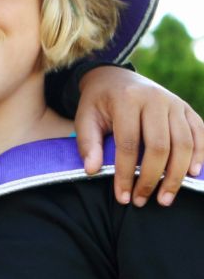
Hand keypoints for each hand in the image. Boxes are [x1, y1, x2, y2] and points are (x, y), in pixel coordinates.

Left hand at [75, 67, 203, 206]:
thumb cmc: (98, 103)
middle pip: (160, 146)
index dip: (126, 174)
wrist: (115, 77)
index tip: (122, 197)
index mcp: (127, 100)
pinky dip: (199, 155)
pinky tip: (192, 175)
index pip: (129, 144)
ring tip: (165, 198)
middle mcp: (155, 99)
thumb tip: (92, 171)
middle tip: (143, 201)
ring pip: (184, 143)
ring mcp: (174, 102)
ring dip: (177, 174)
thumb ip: (88, 143)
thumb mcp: (85, 118)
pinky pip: (199, 133)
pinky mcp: (186, 108)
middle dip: (152, 179)